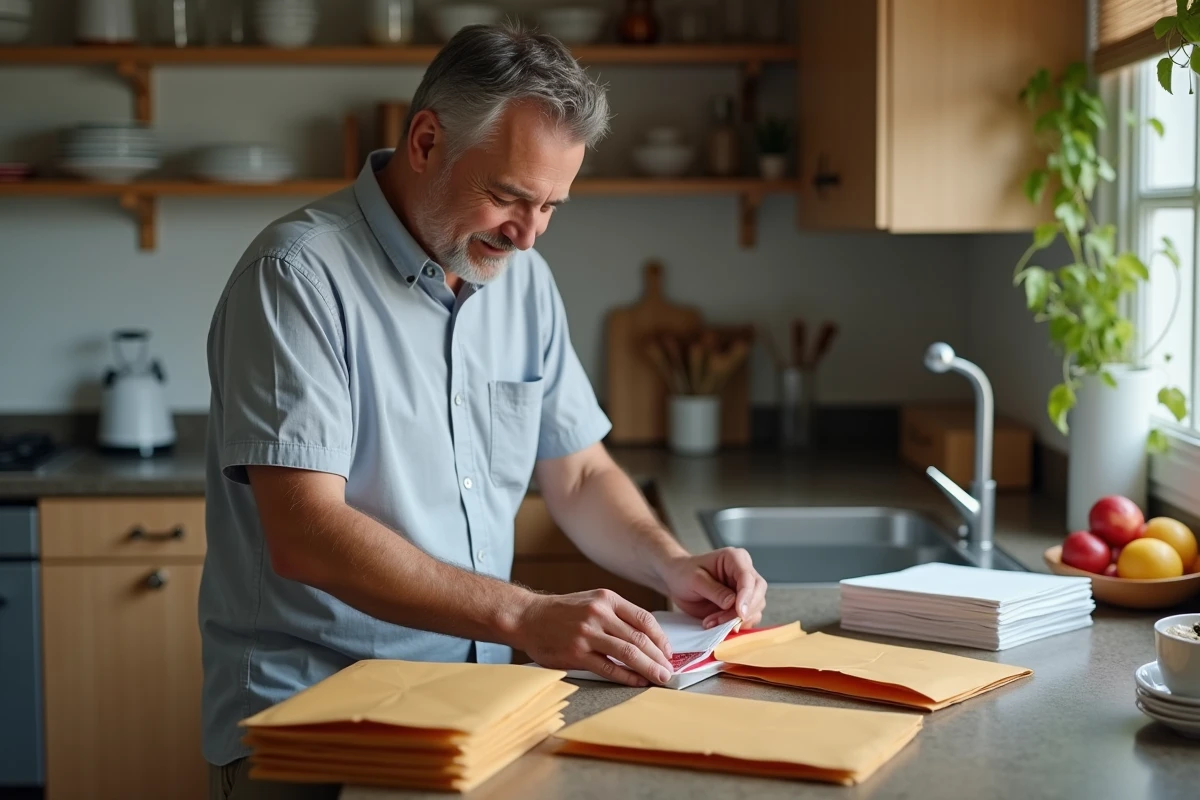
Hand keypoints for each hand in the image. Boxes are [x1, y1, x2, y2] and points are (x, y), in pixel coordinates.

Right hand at [512, 589, 674, 687]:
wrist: (527, 616)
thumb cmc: (562, 611)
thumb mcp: (592, 601)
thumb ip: (617, 615)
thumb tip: (646, 638)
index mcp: (607, 599)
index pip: (644, 619)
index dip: (661, 638)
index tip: (668, 652)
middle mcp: (599, 613)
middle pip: (640, 638)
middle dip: (659, 657)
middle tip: (669, 670)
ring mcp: (587, 633)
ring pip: (628, 653)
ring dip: (648, 668)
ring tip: (660, 678)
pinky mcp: (576, 653)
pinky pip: (608, 668)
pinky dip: (626, 677)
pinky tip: (637, 682)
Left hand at [658, 547, 766, 628]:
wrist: (678, 580)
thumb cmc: (684, 573)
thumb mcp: (695, 579)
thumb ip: (714, 591)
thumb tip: (732, 603)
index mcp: (735, 558)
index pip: (748, 578)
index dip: (747, 596)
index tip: (740, 613)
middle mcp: (744, 572)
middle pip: (757, 594)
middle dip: (742, 612)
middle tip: (721, 622)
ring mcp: (744, 590)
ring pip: (755, 609)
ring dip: (735, 621)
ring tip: (711, 622)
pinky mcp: (741, 605)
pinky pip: (746, 618)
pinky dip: (733, 625)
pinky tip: (714, 624)